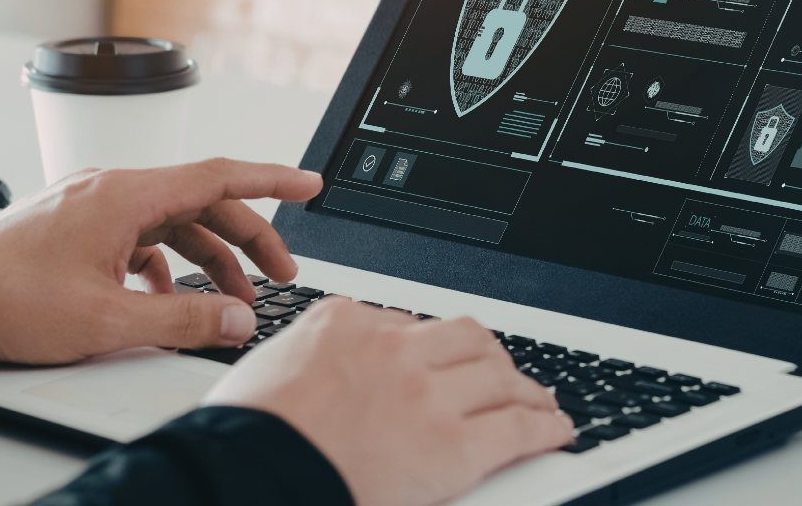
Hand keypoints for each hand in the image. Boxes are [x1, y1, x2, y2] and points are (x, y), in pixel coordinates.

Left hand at [0, 159, 322, 362]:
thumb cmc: (7, 300)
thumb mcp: (108, 321)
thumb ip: (183, 321)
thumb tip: (237, 319)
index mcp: (124, 196)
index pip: (219, 175)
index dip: (273, 180)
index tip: (310, 184)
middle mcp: (110, 189)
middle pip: (202, 203)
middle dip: (248, 239)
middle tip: (281, 273)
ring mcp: (91, 205)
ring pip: (171, 222)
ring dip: (207, 259)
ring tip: (229, 302)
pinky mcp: (77, 226)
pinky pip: (139, 236)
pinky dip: (165, 265)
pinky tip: (166, 301)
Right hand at [203, 298, 572, 505]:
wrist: (247, 479)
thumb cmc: (245, 437)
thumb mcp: (267, 370)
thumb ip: (308, 356)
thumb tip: (315, 366)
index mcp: (344, 322)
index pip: (405, 322)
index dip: (428, 346)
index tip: (437, 359)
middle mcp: (392, 347)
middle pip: (464, 336)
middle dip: (486, 354)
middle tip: (496, 370)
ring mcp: (426, 393)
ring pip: (499, 375)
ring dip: (524, 387)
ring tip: (537, 399)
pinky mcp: (453, 445)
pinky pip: (517, 427)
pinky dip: (545, 425)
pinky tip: (556, 428)